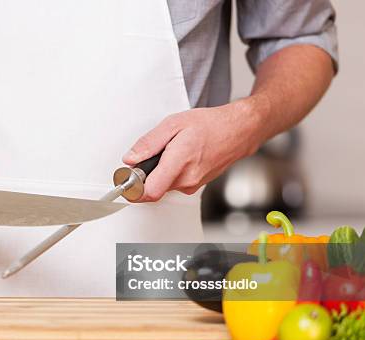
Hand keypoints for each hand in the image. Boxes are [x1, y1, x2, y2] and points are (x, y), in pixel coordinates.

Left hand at [122, 99, 265, 201]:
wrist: (238, 131)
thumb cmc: (210, 125)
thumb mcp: (173, 123)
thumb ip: (149, 143)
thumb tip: (130, 159)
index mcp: (179, 162)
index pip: (149, 191)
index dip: (133, 189)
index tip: (126, 179)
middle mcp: (186, 179)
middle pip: (153, 189)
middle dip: (145, 176)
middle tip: (147, 157)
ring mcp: (192, 185)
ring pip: (163, 187)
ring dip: (158, 173)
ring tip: (168, 153)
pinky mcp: (195, 186)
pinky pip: (173, 184)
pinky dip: (169, 173)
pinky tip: (178, 158)